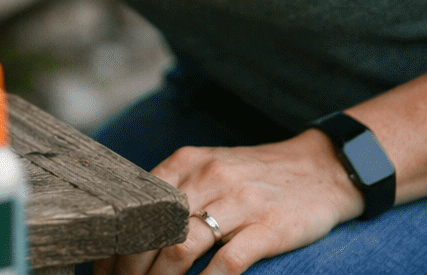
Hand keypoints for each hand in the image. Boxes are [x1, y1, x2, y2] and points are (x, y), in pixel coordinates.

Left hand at [92, 131, 362, 274]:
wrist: (324, 167)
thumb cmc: (258, 176)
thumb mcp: (211, 168)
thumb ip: (175, 190)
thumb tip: (131, 229)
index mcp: (188, 162)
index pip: (137, 206)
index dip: (116, 243)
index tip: (102, 270)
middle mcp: (208, 178)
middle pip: (153, 232)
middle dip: (130, 270)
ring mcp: (239, 202)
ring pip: (182, 249)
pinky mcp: (269, 228)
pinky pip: (228, 263)